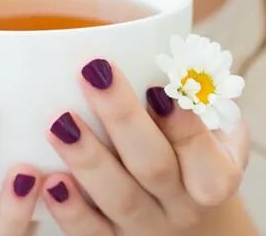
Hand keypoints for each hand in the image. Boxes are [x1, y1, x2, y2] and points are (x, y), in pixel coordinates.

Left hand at [41, 58, 249, 234]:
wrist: (183, 214)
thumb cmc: (191, 150)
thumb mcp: (212, 125)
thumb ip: (196, 93)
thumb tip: (174, 48)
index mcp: (216, 176)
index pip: (205, 155)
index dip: (183, 124)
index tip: (157, 87)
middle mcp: (184, 208)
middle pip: (155, 167)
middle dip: (122, 118)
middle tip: (93, 74)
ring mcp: (148, 229)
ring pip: (120, 199)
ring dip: (88, 160)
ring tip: (60, 123)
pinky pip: (90, 233)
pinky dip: (70, 210)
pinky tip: (48, 180)